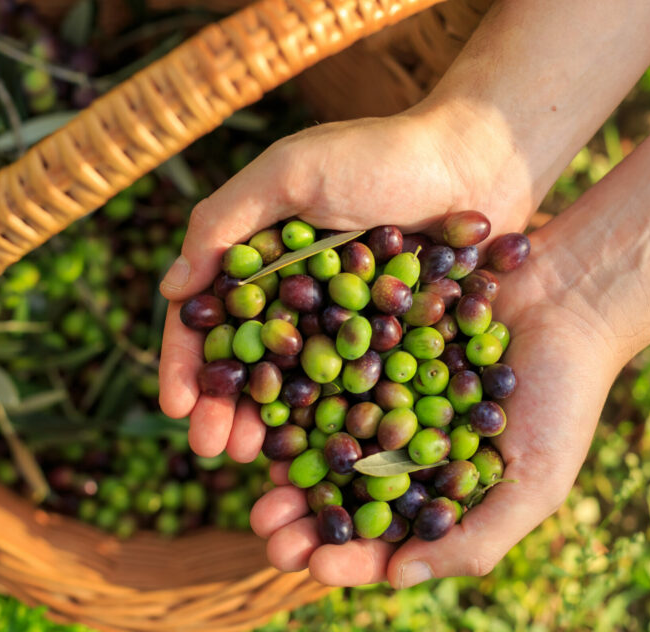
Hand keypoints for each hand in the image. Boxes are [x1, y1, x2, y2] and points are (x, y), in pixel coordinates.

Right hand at [157, 108, 531, 459]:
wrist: (480, 161)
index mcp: (260, 259)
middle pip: (247, 364)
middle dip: (221, 408)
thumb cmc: (380, 153)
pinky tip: (316, 453)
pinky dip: (330, 422)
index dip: (186, 362)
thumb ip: (225, 220)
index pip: (208, 318)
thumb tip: (169, 289)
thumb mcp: (290, 171)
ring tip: (252, 461)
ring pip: (293, 388)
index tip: (176, 405)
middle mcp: (293, 298)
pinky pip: (351, 390)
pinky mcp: (387, 344)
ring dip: (267, 426)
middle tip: (208, 447)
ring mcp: (340, 325)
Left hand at [249, 252, 622, 585]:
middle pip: (340, 496)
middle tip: (266, 532)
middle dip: (302, 518)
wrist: (570, 299)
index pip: (383, 541)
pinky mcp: (368, 347)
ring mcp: (378, 399)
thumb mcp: (534, 482)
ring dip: (287, 465)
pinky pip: (325, 375)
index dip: (347, 559)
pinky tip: (268, 410)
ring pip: (321, 441)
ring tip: (257, 483)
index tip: (314, 567)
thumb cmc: (564, 399)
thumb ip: (475, 539)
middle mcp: (398, 451)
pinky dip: (296, 395)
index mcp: (435, 494)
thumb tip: (397, 581)